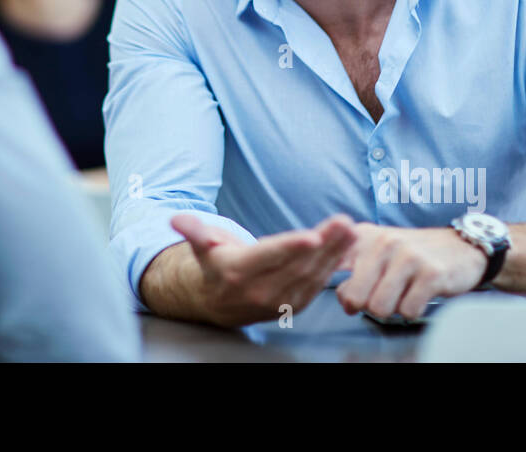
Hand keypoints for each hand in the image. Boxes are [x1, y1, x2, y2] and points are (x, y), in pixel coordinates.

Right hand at [170, 213, 357, 327]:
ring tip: (351, 231)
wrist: (216, 303)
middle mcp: (259, 291)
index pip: (269, 256)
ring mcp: (278, 302)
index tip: (314, 235)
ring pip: (311, 276)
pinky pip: (316, 286)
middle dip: (325, 244)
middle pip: (297, 265)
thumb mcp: (201, 244)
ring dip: (334, 254)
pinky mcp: (292, 305)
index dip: (292, 247)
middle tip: (345, 223)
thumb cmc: (213, 263)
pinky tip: (346, 249)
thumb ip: (193, 230)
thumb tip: (174, 219)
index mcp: (237, 272)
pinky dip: (333, 267)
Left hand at [335, 224, 486, 319]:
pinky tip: (419, 296)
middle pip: (354, 297)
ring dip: (391, 310)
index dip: (336, 288)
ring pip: (379, 308)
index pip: (332, 265)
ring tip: (402, 295)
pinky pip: (408, 311)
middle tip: (382, 298)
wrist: (461, 246)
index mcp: (364, 237)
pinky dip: (412, 311)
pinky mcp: (431, 273)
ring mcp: (408, 256)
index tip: (345, 297)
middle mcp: (384, 242)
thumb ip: (354, 272)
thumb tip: (345, 301)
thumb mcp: (378, 252)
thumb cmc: (413, 255)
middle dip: (366, 306)